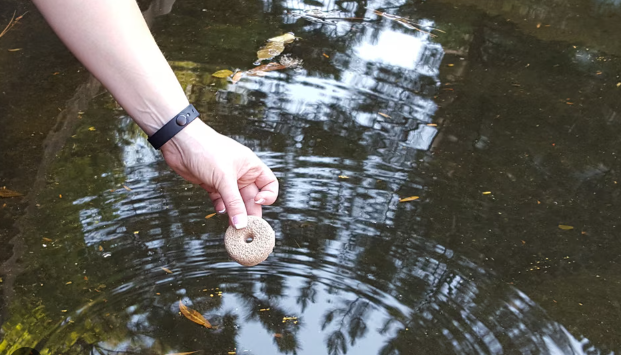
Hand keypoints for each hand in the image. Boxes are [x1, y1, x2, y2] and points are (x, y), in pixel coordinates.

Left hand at [160, 119, 278, 228]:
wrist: (180, 143)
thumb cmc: (206, 150)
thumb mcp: (223, 178)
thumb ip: (234, 203)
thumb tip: (241, 224)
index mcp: (251, 166)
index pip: (269, 184)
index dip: (268, 196)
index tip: (257, 202)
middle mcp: (241, 174)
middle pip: (252, 198)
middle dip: (250, 212)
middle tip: (246, 227)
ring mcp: (226, 180)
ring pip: (236, 202)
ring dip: (235, 214)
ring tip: (232, 226)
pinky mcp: (212, 185)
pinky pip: (221, 201)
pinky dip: (221, 208)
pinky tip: (219, 210)